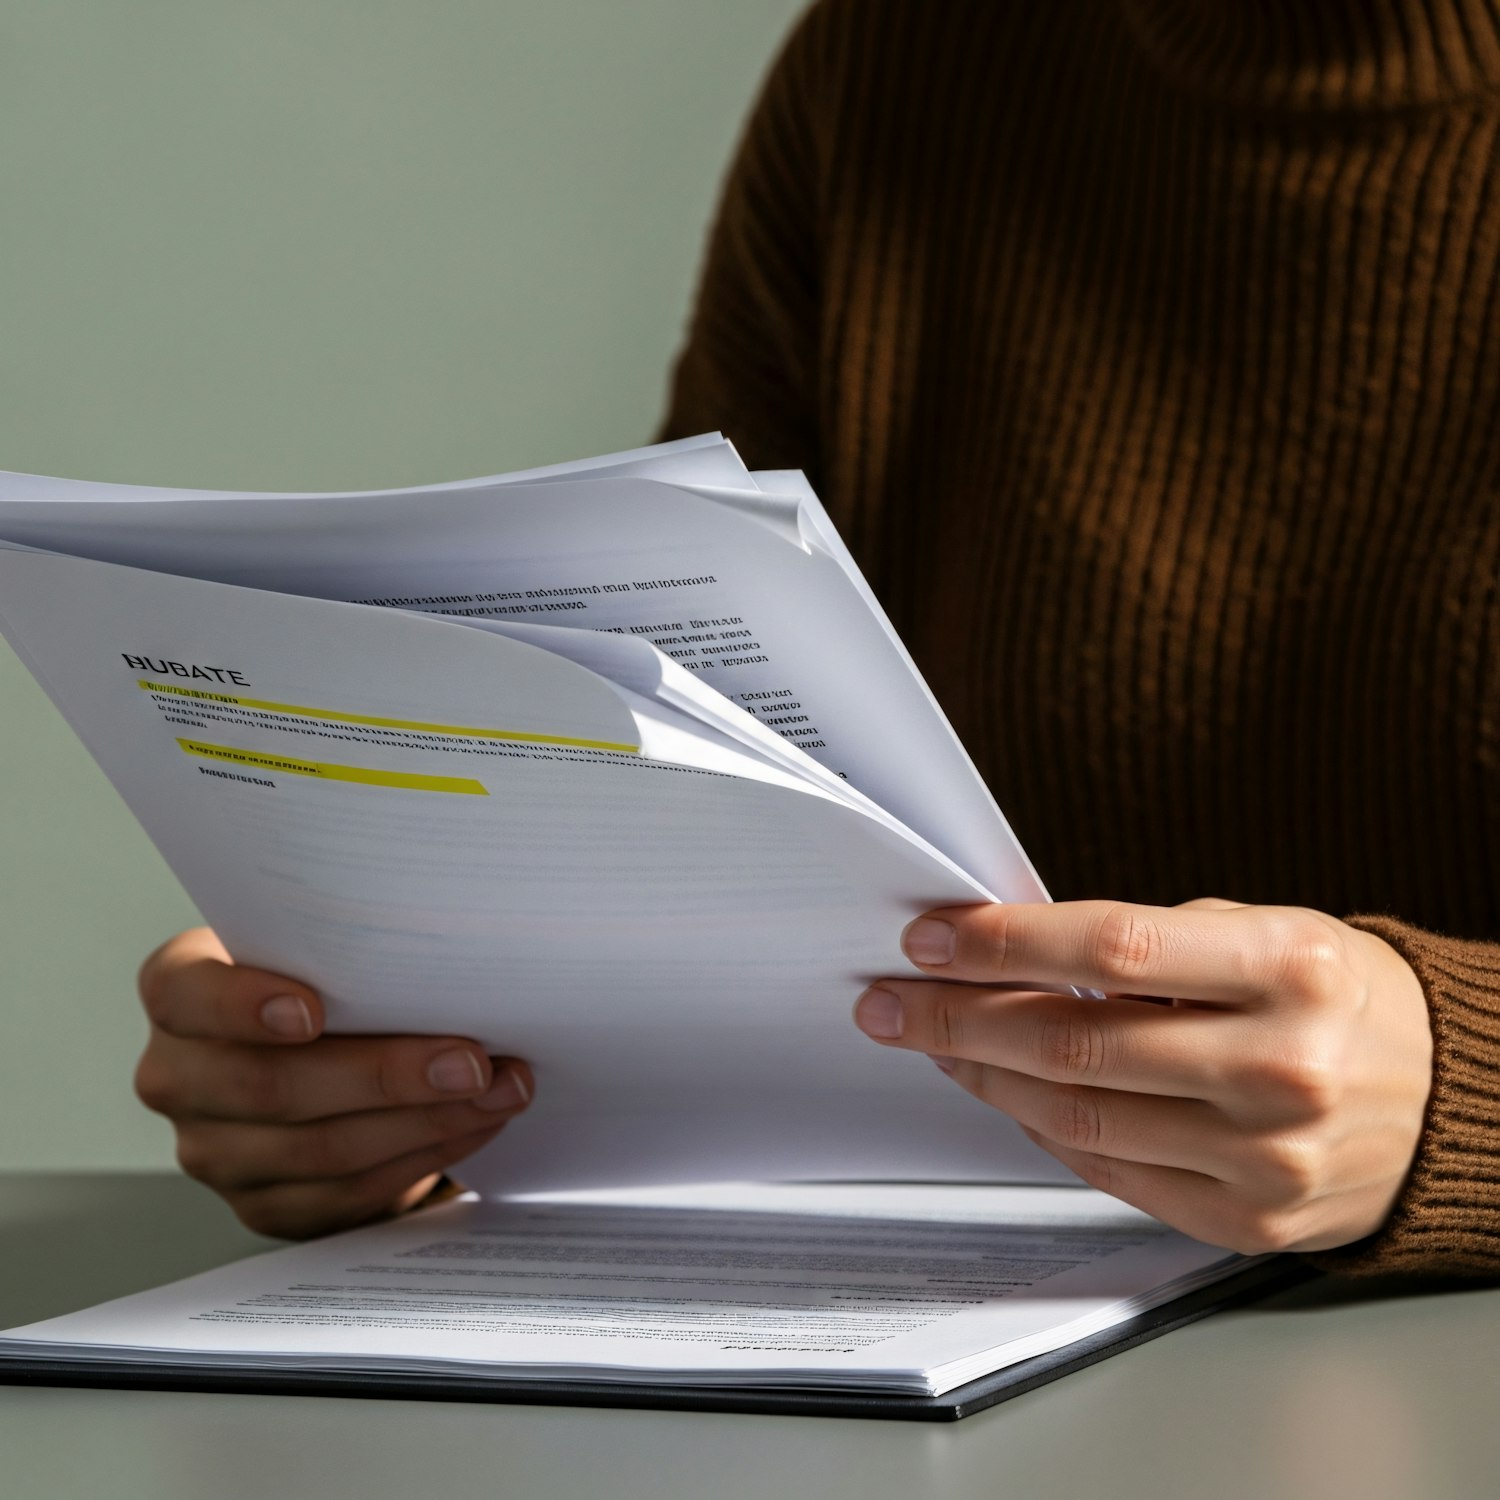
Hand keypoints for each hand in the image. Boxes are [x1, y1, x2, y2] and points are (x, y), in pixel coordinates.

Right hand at [134, 928, 531, 1238]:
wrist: (321, 1052)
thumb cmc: (330, 981)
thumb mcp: (324, 946)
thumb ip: (353, 945)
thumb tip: (453, 948)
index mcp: (178, 992)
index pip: (184, 994)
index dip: (241, 1005)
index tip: (314, 1010)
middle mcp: (178, 1076)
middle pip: (270, 1086)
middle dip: (385, 1075)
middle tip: (471, 1061)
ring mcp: (214, 1151)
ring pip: (319, 1150)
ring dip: (425, 1120)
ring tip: (498, 1090)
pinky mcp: (264, 1207)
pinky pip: (346, 1193)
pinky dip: (422, 1155)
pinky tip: (473, 1124)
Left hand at [853, 898, 1433, 1253]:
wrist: (1443, 1101)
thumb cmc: (1333, 997)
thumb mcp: (1264, 933)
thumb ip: (1146, 947)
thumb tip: (1006, 955)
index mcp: (1290, 969)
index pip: (1110, 947)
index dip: (1003, 943)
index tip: (929, 937)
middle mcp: (1283, 1069)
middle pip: (1074, 1041)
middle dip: (958, 1018)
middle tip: (891, 1001)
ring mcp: (1268, 1159)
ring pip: (1076, 1116)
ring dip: (985, 1075)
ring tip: (935, 1042)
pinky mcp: (1250, 1223)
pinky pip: (1110, 1171)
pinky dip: (1042, 1128)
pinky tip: (1006, 1092)